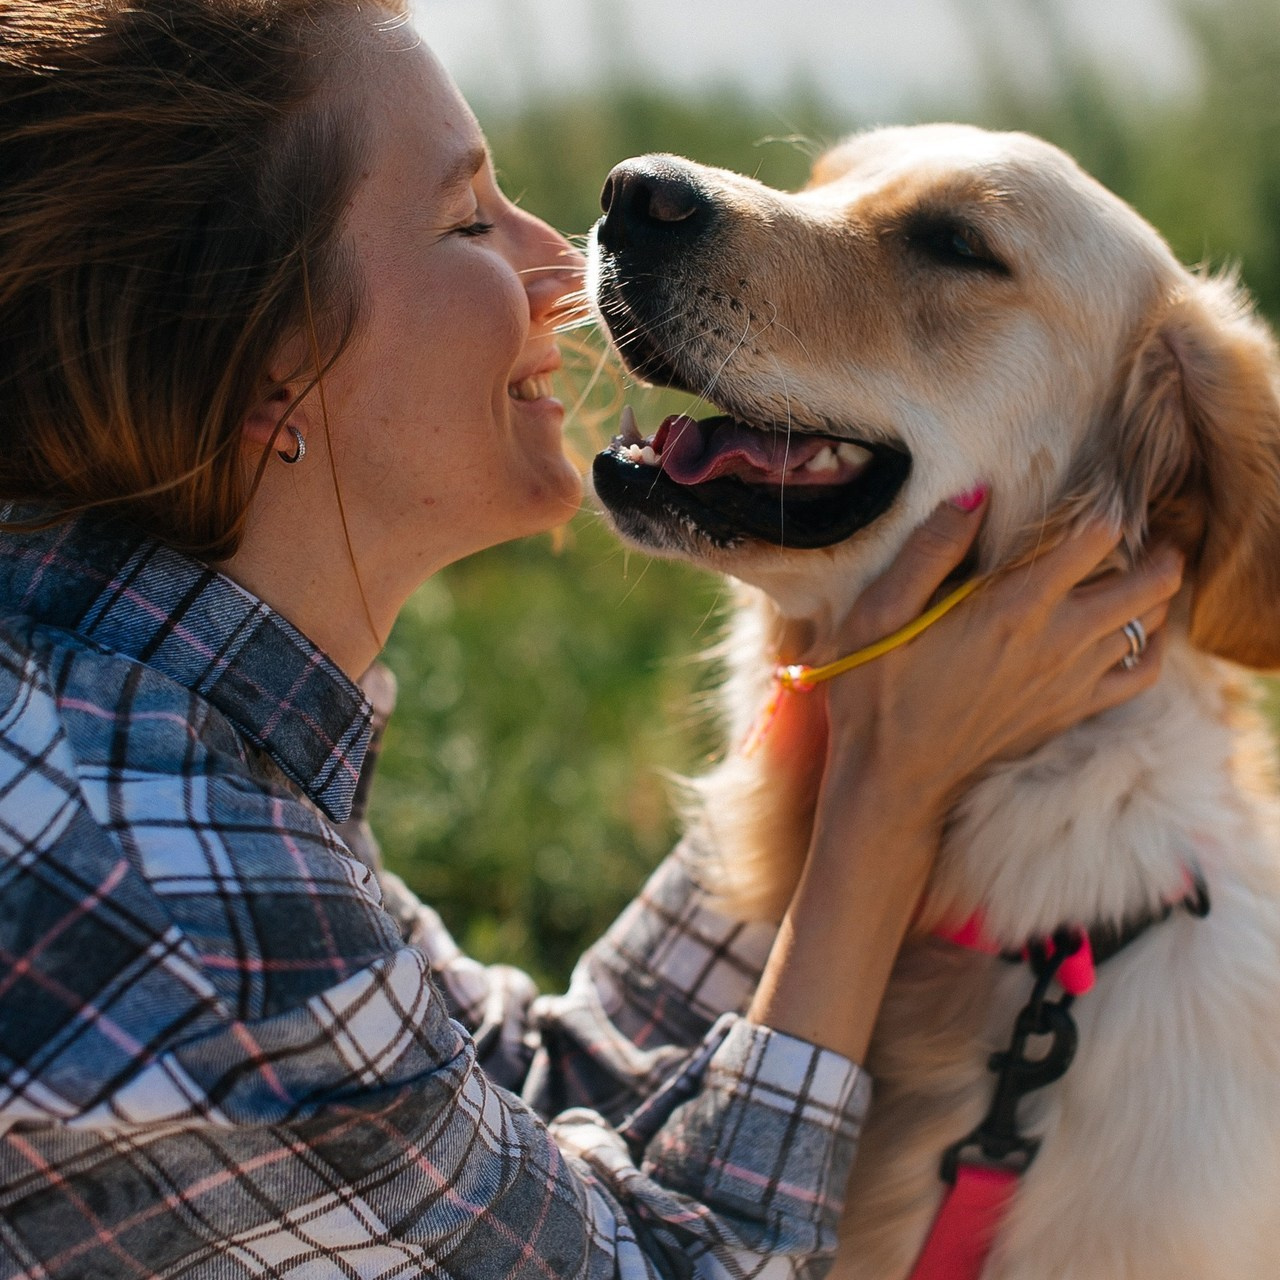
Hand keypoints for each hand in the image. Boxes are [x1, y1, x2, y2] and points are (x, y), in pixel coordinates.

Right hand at [748, 496, 1183, 1064]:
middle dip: (1154, 546)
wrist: (896, 777)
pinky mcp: (1073, 710)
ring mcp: (1073, 679)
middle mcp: (1058, 640)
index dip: (1102, 509)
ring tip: (1133, 569)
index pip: (1096, 538)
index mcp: (1013, 606)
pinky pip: (1142, 672)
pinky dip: (1151, 644)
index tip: (1088, 499)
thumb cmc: (878, 689)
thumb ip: (930, 550)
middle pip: (1150, 580)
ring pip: (1152, 621)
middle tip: (1130, 532)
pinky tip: (1131, 629)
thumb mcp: (879, 611)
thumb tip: (976, 494)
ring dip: (1153, 589)